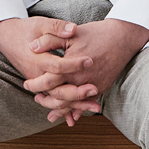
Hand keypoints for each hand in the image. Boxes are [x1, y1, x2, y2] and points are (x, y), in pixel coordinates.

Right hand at [0, 17, 97, 126]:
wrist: (6, 38)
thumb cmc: (25, 29)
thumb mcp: (40, 23)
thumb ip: (57, 27)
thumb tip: (73, 29)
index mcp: (37, 59)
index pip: (58, 66)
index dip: (74, 64)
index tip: (90, 61)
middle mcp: (36, 75)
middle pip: (57, 90)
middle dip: (77, 93)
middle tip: (95, 88)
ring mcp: (37, 82)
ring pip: (57, 99)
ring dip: (76, 105)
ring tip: (95, 106)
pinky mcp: (39, 86)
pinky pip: (54, 100)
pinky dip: (68, 107)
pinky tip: (83, 109)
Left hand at [25, 19, 148, 123]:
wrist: (122, 37)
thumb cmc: (95, 33)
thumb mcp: (70, 34)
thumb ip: (49, 40)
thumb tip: (32, 47)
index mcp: (71, 67)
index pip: (48, 81)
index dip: (35, 84)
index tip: (26, 84)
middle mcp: (82, 80)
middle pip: (59, 97)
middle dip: (46, 101)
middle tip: (36, 98)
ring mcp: (93, 86)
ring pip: (73, 103)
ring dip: (60, 109)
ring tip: (50, 111)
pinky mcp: (101, 87)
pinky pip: (86, 103)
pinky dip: (77, 109)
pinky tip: (71, 114)